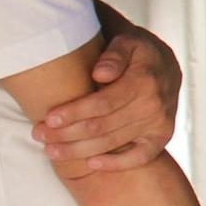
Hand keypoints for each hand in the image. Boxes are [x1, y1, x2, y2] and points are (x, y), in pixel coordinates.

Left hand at [38, 20, 180, 175]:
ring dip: (79, 150)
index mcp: (144, 80)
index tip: (49, 118)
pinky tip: (91, 164)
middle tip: (39, 135)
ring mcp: (159, 123)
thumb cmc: (137, 52)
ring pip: (113, 143)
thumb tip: (100, 74)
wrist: (165, 65)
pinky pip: (140, 157)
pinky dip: (116, 164)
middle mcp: (154, 105)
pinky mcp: (161, 137)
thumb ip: (115, 54)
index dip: (74, 113)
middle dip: (67, 134)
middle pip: (102, 126)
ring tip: (51, 150)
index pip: (103, 103)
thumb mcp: (128, 41)